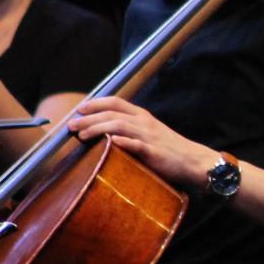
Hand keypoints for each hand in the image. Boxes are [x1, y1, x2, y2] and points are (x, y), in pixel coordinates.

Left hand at [68, 95, 215, 192]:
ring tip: (81, 136)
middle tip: (71, 125)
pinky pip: (136, 145)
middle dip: (88, 118)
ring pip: (119, 126)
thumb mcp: (149, 134)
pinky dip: (122, 142)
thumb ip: (130, 130)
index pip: (116, 102)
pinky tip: (109, 142)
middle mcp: (144, 123)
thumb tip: (105, 134)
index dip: (96, 103)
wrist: (193, 161)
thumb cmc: (169, 150)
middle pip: (112, 114)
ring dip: (97, 129)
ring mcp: (149, 137)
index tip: (80, 109)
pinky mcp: (154, 152)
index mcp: (142, 116)